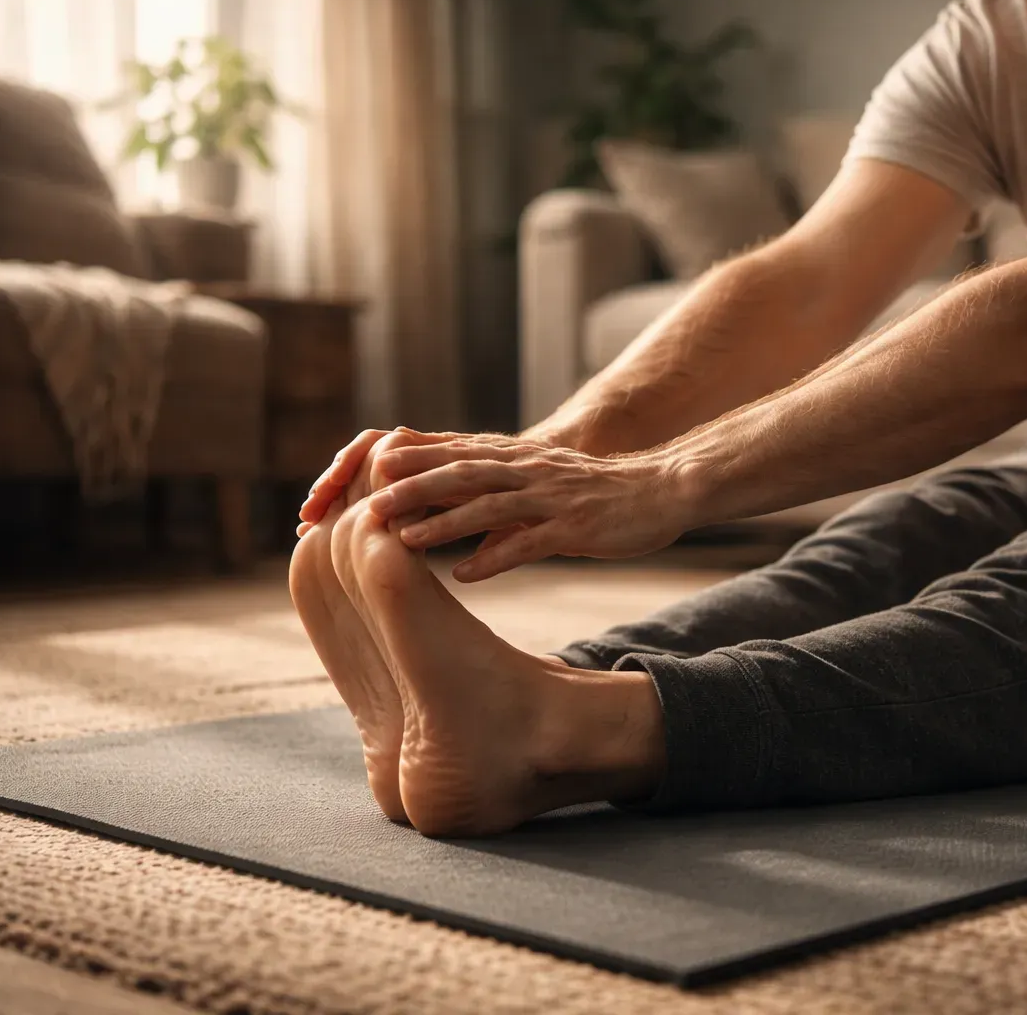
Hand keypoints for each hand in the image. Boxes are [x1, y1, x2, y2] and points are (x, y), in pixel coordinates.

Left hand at [365, 439, 696, 580]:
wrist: (661, 490)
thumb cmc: (599, 492)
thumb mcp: (544, 481)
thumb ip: (501, 491)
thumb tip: (454, 515)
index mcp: (519, 459)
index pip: (455, 453)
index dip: (412, 460)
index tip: (366, 470)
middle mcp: (529, 472)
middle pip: (461, 474)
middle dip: (412, 488)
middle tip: (368, 505)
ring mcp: (551, 499)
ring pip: (487, 506)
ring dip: (442, 522)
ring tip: (403, 539)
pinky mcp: (574, 528)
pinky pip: (527, 543)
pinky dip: (493, 558)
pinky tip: (464, 575)